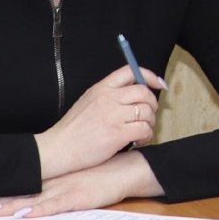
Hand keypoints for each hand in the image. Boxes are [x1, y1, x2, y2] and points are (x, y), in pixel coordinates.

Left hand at [0, 151, 162, 217]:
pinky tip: (22, 214)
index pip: (20, 187)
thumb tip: (43, 193)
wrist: (127, 169)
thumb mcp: (77, 178)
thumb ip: (60, 185)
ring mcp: (64, 190)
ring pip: (30, 200)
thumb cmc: (104, 174)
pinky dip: (37, 210)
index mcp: (52, 180)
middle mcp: (53, 183)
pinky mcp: (77, 198)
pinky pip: (54, 206)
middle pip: (18, 194)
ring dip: (6, 207)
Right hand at [36, 64, 167, 176]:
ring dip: (150, 122)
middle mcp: (108, 98)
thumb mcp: (88, 101)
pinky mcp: (117, 134)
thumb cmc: (74, 129)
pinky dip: (147, 135)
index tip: (159, 84)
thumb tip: (133, 94)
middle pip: (143, 92)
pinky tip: (139, 140)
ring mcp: (112, 116)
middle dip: (152, 104)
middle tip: (149, 115)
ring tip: (143, 130)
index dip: (149, 76)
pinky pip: (144, 129)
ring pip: (146, 111)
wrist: (59, 148)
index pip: (130, 71)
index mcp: (101, 88)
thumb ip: (108, 95)